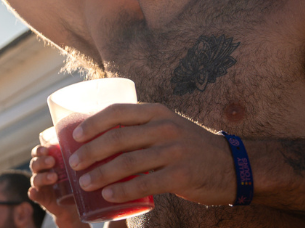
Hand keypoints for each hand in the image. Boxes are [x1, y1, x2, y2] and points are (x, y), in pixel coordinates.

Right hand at [29, 146, 88, 227]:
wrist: (76, 207)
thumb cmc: (77, 181)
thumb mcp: (79, 167)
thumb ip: (84, 154)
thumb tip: (102, 138)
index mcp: (49, 161)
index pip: (39, 152)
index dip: (40, 149)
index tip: (49, 148)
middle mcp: (42, 171)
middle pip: (35, 163)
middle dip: (42, 161)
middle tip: (53, 161)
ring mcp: (42, 186)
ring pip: (35, 178)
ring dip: (42, 176)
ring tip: (54, 177)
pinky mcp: (44, 199)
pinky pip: (35, 195)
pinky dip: (33, 193)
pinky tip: (34, 192)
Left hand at [67, 103, 234, 205]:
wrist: (233, 165)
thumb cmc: (189, 146)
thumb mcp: (167, 126)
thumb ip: (140, 127)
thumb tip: (99, 136)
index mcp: (156, 112)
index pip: (117, 112)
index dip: (92, 123)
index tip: (75, 136)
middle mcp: (164, 127)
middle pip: (117, 138)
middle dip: (90, 152)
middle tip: (74, 164)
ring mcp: (174, 151)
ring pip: (128, 162)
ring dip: (101, 174)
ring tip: (85, 183)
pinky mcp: (182, 175)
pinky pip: (146, 183)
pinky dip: (124, 190)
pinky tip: (109, 195)